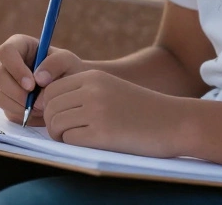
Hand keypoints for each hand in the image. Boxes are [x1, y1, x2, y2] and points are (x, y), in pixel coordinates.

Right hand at [0, 34, 84, 126]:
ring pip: (0, 96)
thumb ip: (56, 64)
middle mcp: (5, 63)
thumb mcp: (67, 61)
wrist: (68, 89)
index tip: (32, 85)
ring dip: (21, 106)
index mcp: (18, 45)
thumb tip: (38, 79)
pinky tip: (40, 113)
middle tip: (38, 102)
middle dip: (16, 92)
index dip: (15, 69)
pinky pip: (8, 111)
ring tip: (43, 107)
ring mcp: (3, 84)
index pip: (6, 52)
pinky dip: (24, 116)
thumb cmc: (67, 69)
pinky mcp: (7, 101)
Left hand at [43, 70, 181, 157]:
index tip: (60, 119)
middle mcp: (91, 90)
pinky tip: (89, 144)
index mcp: (92, 77)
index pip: (52, 90)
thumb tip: (48, 107)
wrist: (174, 121)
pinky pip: (69, 140)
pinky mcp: (101, 133)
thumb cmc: (141, 110)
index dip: (50, 107)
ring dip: (60, 136)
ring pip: (55, 124)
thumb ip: (83, 93)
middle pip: (50, 107)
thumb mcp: (111, 89)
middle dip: (52, 123)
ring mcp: (96, 111)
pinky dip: (73, 145)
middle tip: (66, 133)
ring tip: (77, 139)